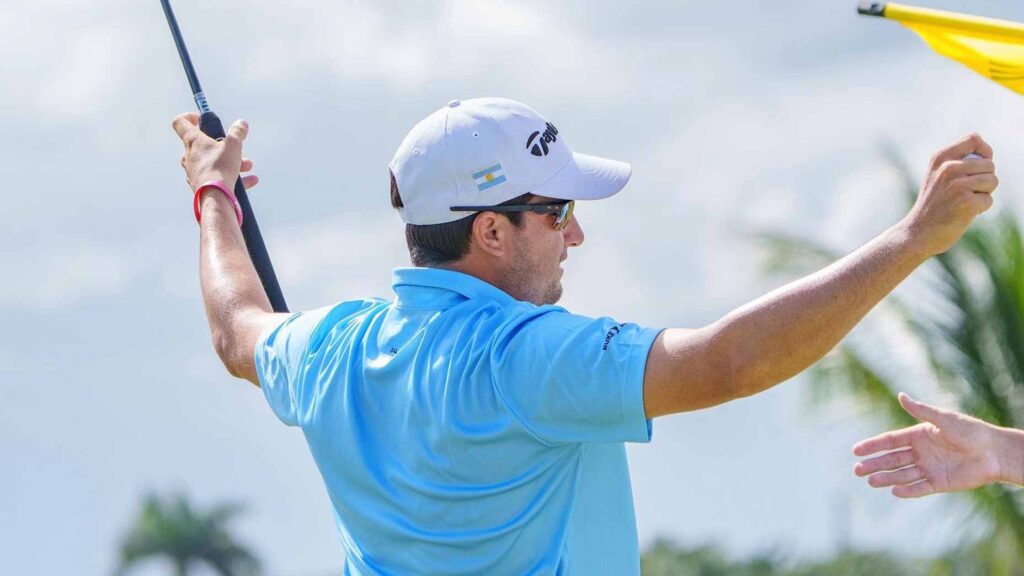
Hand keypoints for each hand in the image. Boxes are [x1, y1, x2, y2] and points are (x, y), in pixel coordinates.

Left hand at [171, 113, 258, 191]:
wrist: (215, 196)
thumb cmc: (220, 167)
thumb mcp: (233, 145)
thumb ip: (237, 132)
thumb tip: (241, 124)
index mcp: (193, 141)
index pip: (180, 122)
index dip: (189, 117)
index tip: (201, 119)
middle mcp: (189, 156)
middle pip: (203, 145)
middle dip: (222, 145)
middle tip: (235, 148)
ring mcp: (193, 172)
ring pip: (212, 162)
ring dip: (230, 162)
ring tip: (247, 166)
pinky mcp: (200, 185)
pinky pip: (217, 178)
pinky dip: (232, 178)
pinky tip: (249, 181)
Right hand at [853, 393, 1002, 497]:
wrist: (995, 452)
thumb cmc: (971, 431)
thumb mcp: (943, 419)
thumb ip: (921, 411)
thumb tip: (901, 395)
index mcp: (919, 435)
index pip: (890, 441)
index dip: (873, 445)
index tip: (856, 450)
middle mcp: (921, 453)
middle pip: (892, 459)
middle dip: (874, 464)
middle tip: (857, 470)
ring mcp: (929, 468)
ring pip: (902, 474)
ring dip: (886, 478)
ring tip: (870, 481)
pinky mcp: (939, 483)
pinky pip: (919, 488)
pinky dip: (907, 490)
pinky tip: (894, 491)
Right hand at [901, 133, 997, 255]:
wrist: (918, 233)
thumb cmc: (932, 205)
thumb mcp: (937, 176)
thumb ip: (957, 162)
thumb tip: (987, 156)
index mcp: (940, 158)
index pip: (974, 139)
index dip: (985, 151)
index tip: (980, 165)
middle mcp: (948, 168)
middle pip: (989, 164)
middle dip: (985, 179)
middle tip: (966, 192)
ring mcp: (956, 184)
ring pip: (993, 181)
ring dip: (984, 194)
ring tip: (964, 202)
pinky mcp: (965, 201)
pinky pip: (988, 200)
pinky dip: (980, 209)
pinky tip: (963, 213)